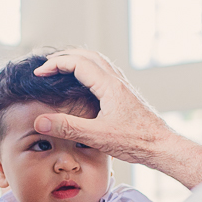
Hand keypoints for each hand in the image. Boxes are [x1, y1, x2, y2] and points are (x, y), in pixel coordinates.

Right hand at [34, 48, 201, 188]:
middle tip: (46, 67)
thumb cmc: (136, 142)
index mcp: (109, 86)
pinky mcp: (126, 95)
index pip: (77, 62)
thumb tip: (40, 121)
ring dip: (77, 60)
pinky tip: (85, 84)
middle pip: (87, 55)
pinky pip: (105, 72)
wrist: (162, 147)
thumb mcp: (97, 137)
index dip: (55, 64)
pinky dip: (89, 70)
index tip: (39, 73)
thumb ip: (68, 128)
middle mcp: (117, 81)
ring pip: (98, 61)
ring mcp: (123, 87)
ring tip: (61, 69)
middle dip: (64, 57)